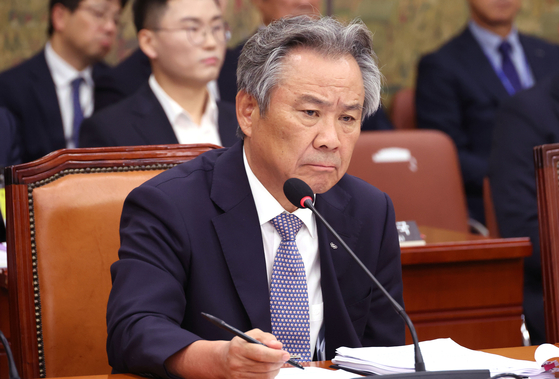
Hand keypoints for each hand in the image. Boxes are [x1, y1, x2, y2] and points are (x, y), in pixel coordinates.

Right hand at [165, 329, 289, 378]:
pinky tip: (268, 368)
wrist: (224, 360)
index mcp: (239, 348)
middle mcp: (237, 362)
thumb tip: (278, 345)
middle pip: (265, 366)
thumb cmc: (241, 345)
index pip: (260, 353)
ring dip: (275, 369)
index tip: (286, 354)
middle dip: (278, 362)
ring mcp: (239, 375)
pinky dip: (269, 375)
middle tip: (283, 356)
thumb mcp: (252, 335)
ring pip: (265, 376)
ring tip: (276, 362)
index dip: (275, 355)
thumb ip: (266, 337)